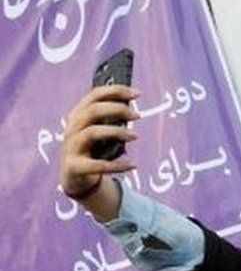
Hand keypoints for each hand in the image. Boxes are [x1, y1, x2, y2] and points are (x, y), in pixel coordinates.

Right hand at [60, 85, 139, 218]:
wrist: (75, 179)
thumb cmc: (92, 150)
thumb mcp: (100, 132)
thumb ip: (111, 120)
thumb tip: (132, 110)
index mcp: (78, 115)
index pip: (94, 95)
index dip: (116, 91)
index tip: (138, 94)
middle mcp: (72, 129)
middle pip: (92, 111)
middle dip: (117, 109)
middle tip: (137, 115)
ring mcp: (71, 148)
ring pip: (92, 133)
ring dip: (116, 132)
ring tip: (135, 136)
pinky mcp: (74, 167)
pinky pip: (97, 165)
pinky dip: (117, 165)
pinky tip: (132, 165)